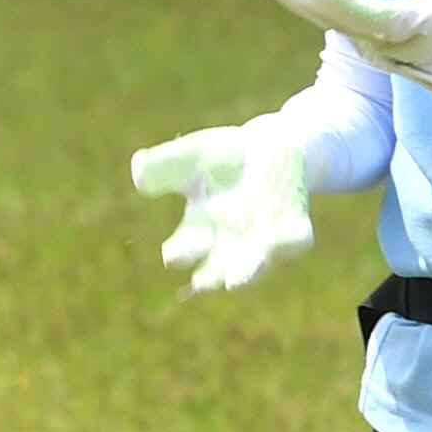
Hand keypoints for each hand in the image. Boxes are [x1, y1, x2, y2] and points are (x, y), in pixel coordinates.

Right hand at [127, 116, 318, 292]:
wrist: (271, 148)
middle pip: (217, 268)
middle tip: (205, 283)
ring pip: (254, 264)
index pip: (184, 249)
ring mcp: (263, 240)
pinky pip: (294, 241)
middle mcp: (230, 243)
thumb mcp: (191, 156)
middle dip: (212, 276)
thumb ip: (165, 166)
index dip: (180, 253)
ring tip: (236, 281)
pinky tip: (290, 242)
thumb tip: (138, 170)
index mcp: (200, 229)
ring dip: (247, 272)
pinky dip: (291, 243)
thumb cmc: (223, 158)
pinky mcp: (293, 229)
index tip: (174, 254)